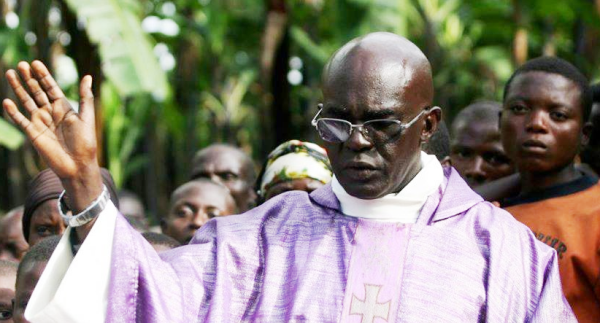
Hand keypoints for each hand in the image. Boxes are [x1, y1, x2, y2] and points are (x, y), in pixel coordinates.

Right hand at [3, 61, 102, 212]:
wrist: (77, 165)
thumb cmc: (86, 142)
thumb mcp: (86, 117)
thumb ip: (85, 97)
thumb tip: (87, 76)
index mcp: (64, 108)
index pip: (51, 87)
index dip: (43, 75)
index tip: (35, 62)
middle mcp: (50, 113)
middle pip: (36, 91)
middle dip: (28, 78)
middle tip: (20, 64)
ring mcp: (40, 122)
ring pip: (26, 102)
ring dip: (18, 88)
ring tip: (10, 73)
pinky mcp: (33, 133)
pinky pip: (20, 121)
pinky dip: (13, 112)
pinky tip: (7, 101)